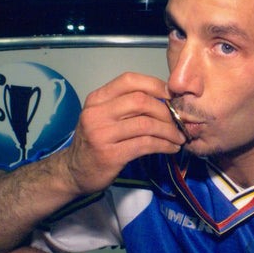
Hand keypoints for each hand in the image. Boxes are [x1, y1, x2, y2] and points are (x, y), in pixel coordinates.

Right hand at [60, 72, 186, 194]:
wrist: (74, 172)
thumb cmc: (95, 142)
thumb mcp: (103, 117)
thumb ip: (125, 105)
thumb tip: (164, 99)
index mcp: (97, 99)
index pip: (129, 80)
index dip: (155, 85)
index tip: (171, 96)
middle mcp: (97, 113)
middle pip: (141, 101)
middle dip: (166, 111)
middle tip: (178, 122)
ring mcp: (102, 134)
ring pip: (146, 124)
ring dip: (169, 131)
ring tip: (179, 138)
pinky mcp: (111, 155)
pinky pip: (145, 145)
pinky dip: (164, 145)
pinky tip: (171, 148)